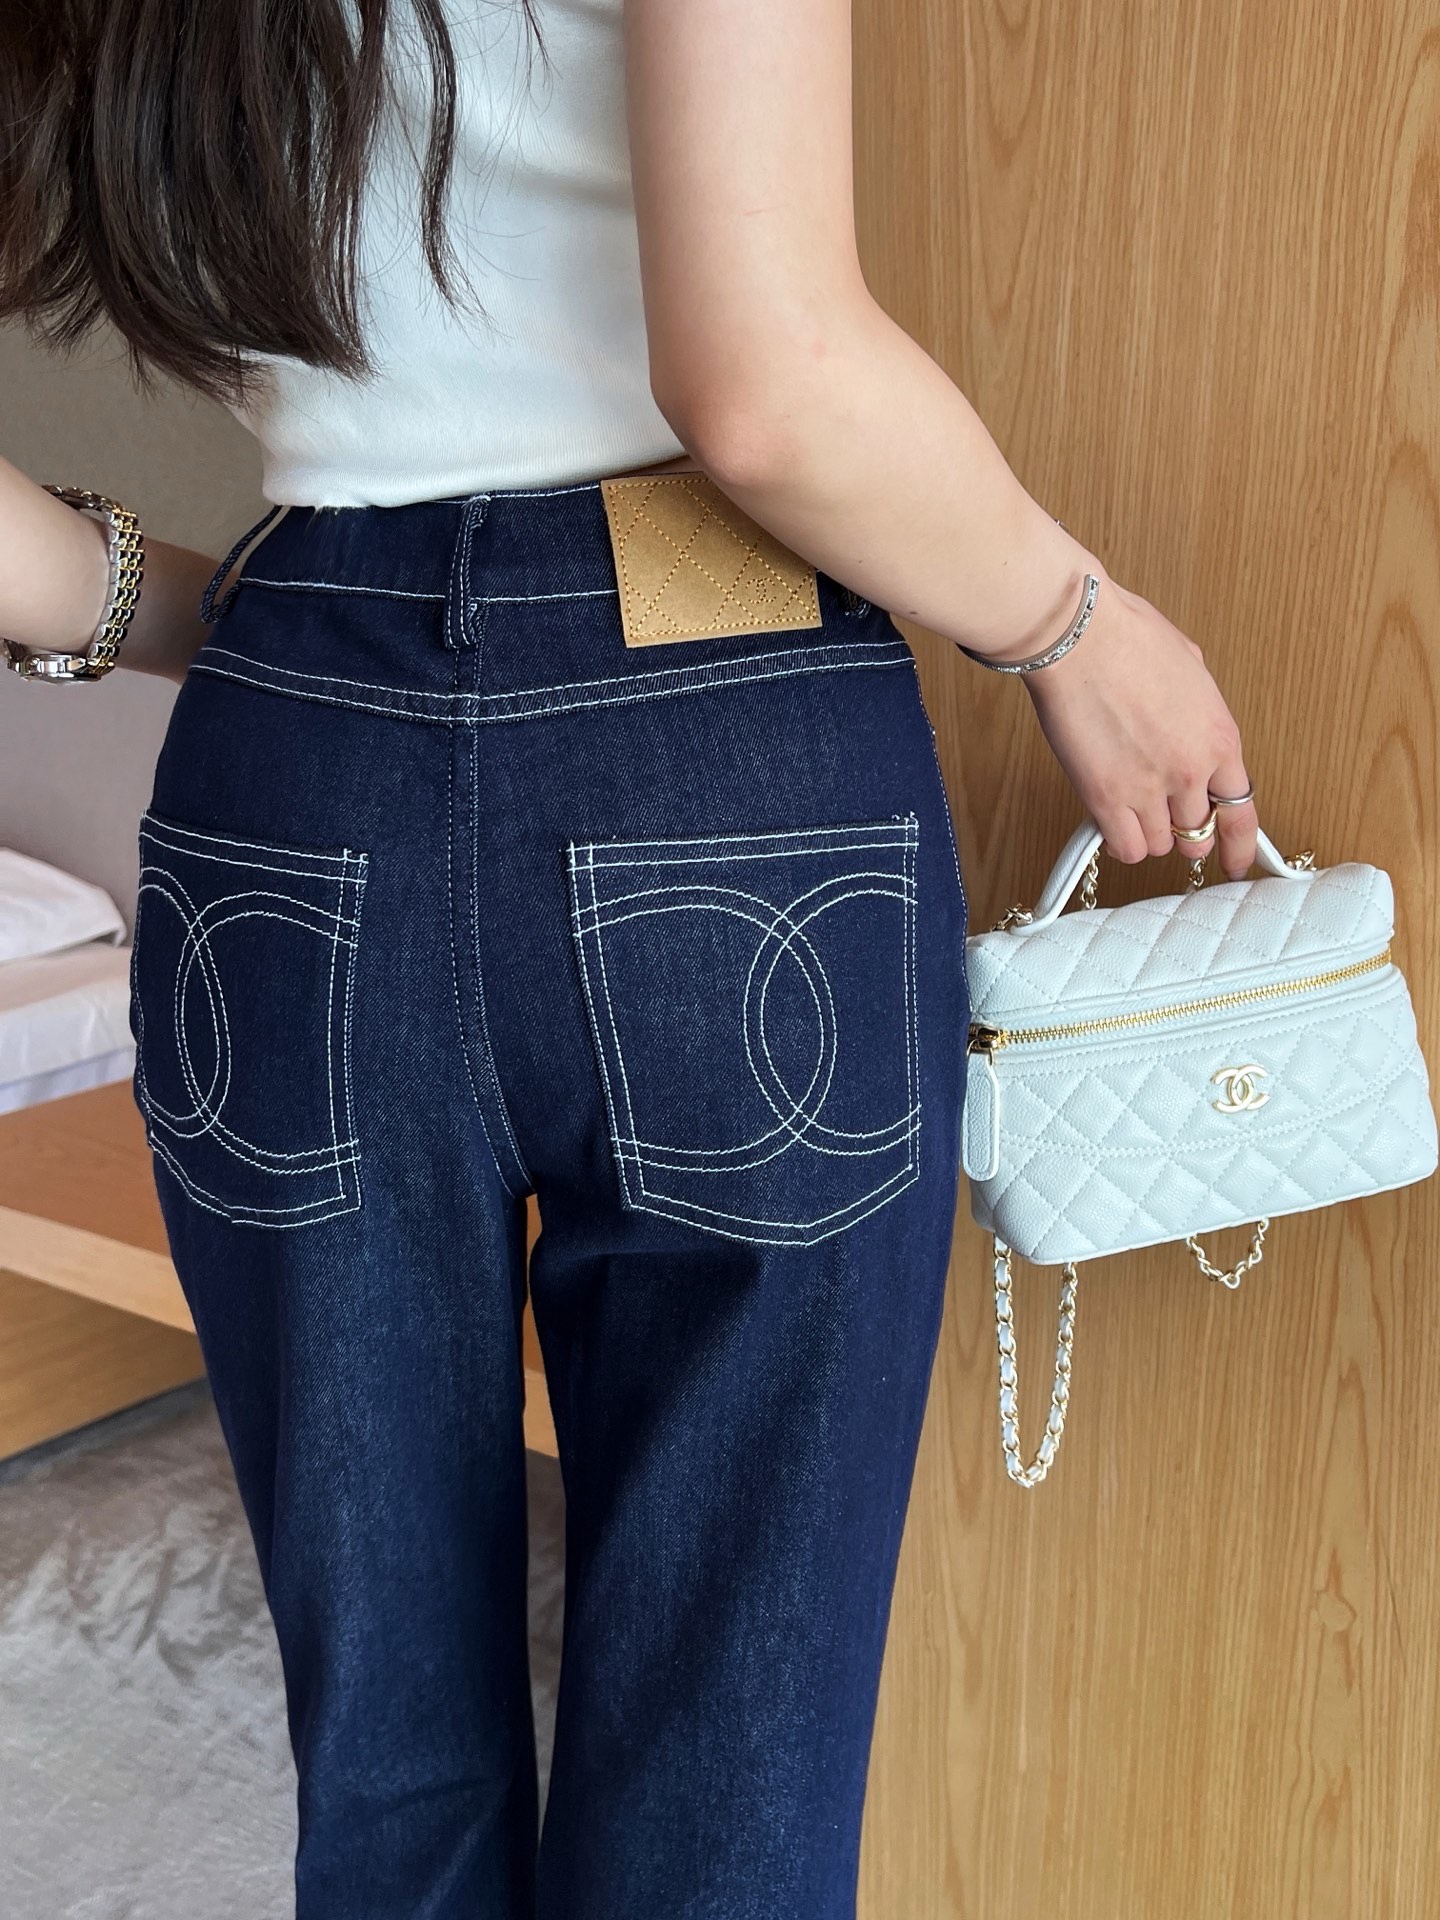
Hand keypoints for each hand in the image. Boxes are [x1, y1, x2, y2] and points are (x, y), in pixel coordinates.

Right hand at [1015, 567, 1257, 880]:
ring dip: (1146, 830)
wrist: (1080, 638)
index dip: (1241, 846)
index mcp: (1220, 738)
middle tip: (1164, 816)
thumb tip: (1189, 722)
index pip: (1242, 812)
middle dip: (1183, 829)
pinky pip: (1124, 848)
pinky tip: (1109, 818)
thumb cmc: (1127, 638)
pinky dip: (1118, 840)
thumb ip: (1198, 711)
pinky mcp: (1106, 798)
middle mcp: (1191, 771)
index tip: (1237, 863)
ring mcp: (1149, 789)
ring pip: (1159, 845)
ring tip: (1127, 803)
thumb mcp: (1190, 668)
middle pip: (1197, 835)